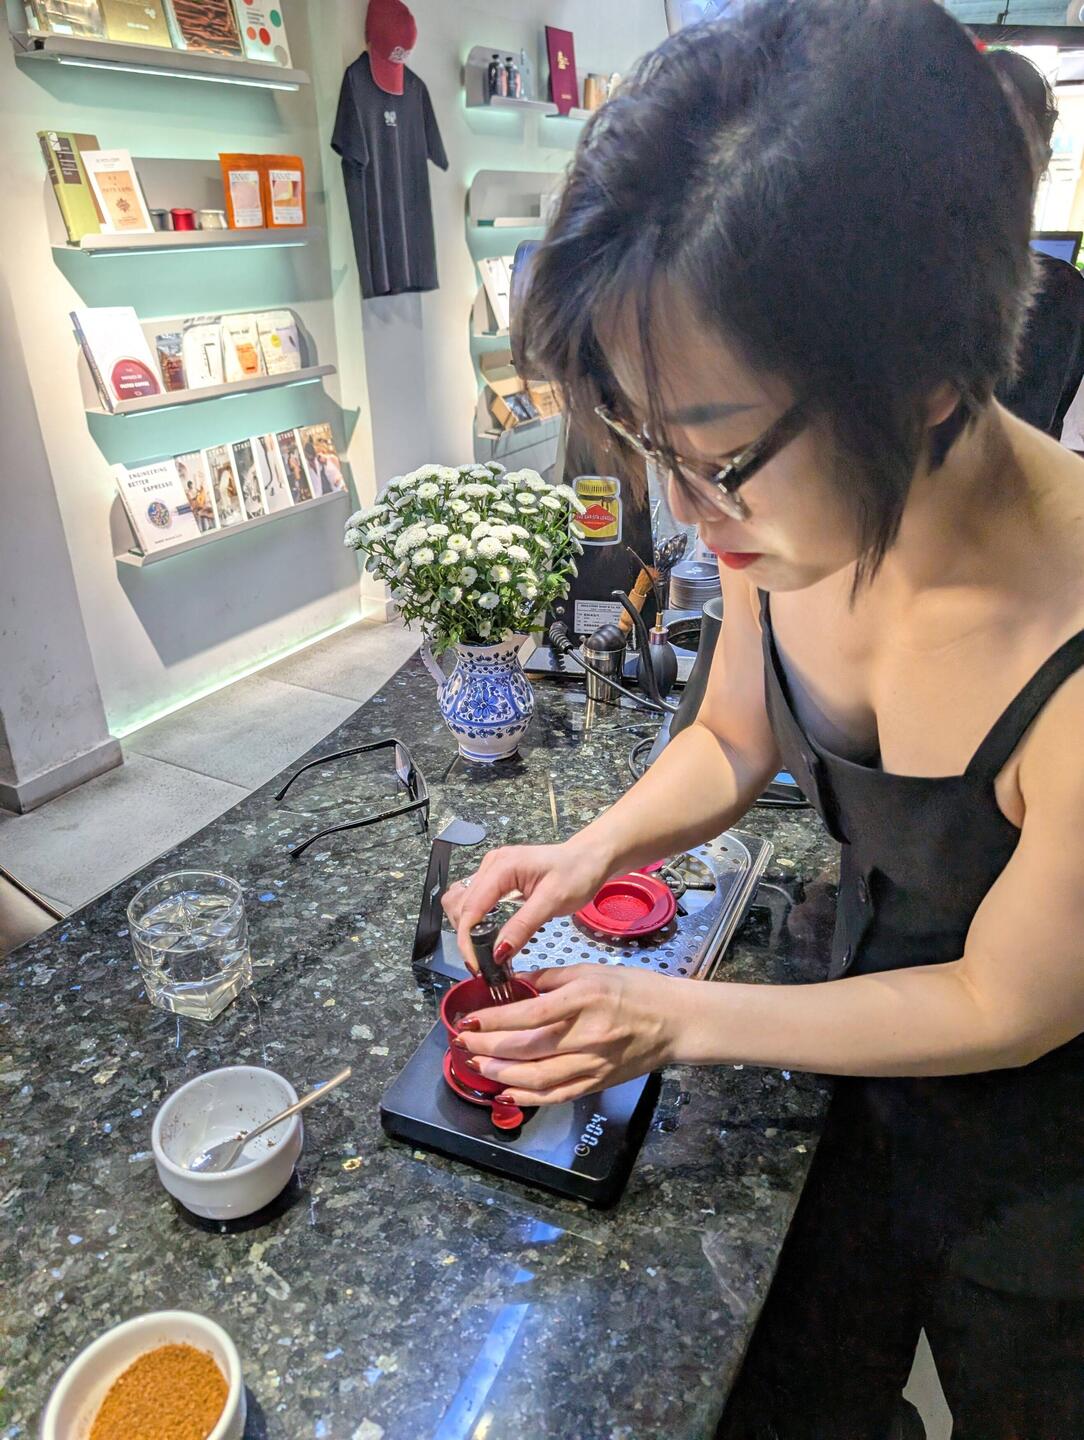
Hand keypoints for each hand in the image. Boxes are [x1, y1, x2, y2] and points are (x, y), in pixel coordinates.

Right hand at [442, 838, 612, 973]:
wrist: (590, 858)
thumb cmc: (577, 874)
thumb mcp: (553, 902)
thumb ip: (522, 927)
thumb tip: (497, 953)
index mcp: (502, 867)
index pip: (470, 909)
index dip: (468, 941)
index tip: (478, 967)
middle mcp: (491, 865)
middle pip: (460, 906)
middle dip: (467, 937)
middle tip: (484, 963)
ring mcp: (491, 869)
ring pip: (461, 902)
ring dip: (467, 928)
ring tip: (483, 950)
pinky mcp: (495, 877)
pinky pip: (474, 900)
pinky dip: (475, 920)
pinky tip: (487, 934)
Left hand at [453, 964, 684, 1105]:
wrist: (677, 1021)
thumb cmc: (637, 990)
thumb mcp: (593, 971)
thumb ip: (551, 978)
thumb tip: (515, 985)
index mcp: (585, 999)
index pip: (528, 1014)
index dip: (493, 1021)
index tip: (469, 1020)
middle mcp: (587, 1035)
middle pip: (526, 1048)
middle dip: (487, 1048)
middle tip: (463, 1043)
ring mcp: (593, 1064)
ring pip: (537, 1078)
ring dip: (501, 1074)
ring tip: (477, 1066)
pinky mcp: (597, 1082)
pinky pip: (557, 1096)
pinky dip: (529, 1097)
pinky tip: (507, 1092)